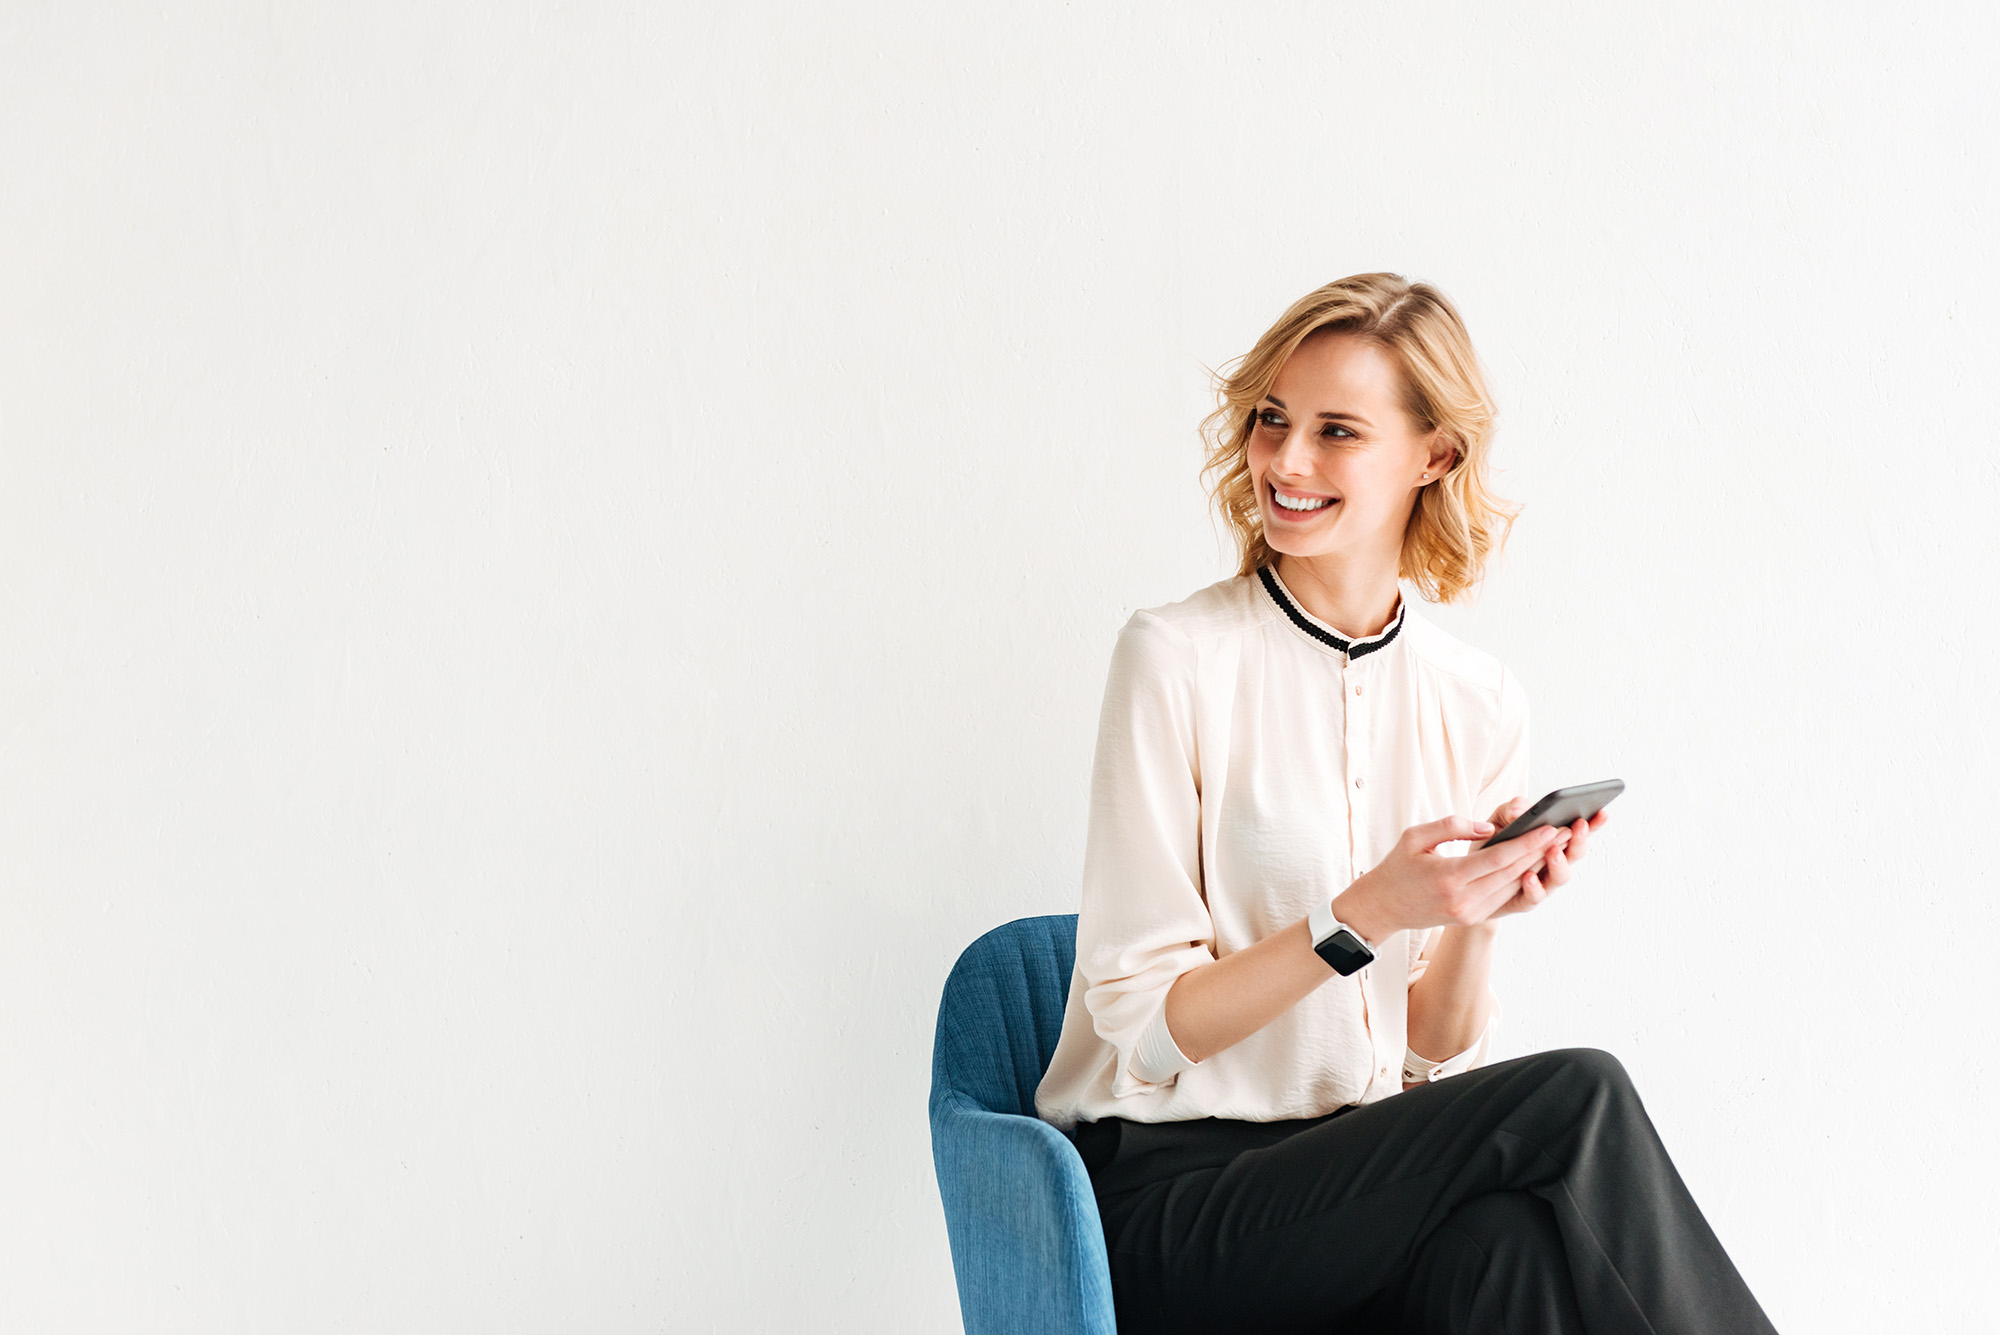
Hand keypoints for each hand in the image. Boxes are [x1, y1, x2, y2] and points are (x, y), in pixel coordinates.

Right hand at [1332, 810, 1571, 942]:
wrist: (1382, 908)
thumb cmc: (1397, 868)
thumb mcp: (1415, 837)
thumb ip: (1452, 826)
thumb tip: (1489, 828)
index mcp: (1449, 878)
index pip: (1499, 859)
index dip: (1528, 843)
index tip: (1551, 828)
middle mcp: (1463, 900)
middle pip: (1513, 874)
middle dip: (1542, 852)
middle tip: (1567, 831)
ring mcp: (1469, 913)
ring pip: (1513, 886)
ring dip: (1538, 866)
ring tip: (1559, 844)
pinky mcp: (1472, 918)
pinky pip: (1504, 896)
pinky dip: (1522, 878)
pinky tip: (1536, 862)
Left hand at [1482, 796, 1610, 921]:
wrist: (1472, 876)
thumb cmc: (1492, 843)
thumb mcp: (1500, 819)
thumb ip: (1512, 809)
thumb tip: (1520, 812)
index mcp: (1553, 841)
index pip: (1579, 831)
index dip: (1593, 823)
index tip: (1601, 811)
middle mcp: (1553, 863)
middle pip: (1575, 854)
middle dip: (1579, 840)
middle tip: (1578, 826)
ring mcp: (1543, 883)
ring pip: (1560, 877)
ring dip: (1559, 863)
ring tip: (1553, 850)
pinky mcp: (1524, 900)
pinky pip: (1534, 897)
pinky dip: (1534, 887)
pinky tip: (1528, 876)